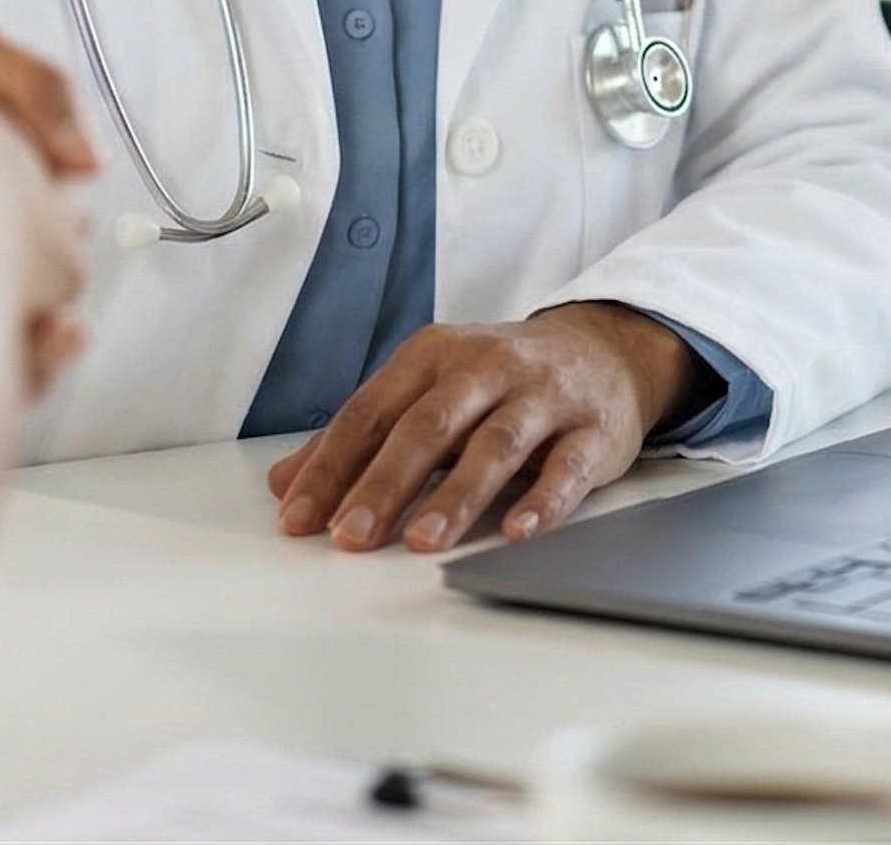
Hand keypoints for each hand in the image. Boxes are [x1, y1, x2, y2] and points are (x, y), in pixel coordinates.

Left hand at [263, 303, 704, 554]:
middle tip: (350, 535)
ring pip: (495, 444)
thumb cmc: (501, 379)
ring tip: (423, 540)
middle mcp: (485, 367)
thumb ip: (361, 437)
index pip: (370, 412)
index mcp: (433, 356)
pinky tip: (516, 530)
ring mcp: (543, 395)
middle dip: (384, 482)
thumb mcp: (427, 391)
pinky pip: (566, 467)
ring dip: (457, 494)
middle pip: (428, 426)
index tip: (299, 517)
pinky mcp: (592, 429)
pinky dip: (542, 499)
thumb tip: (285, 483)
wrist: (604, 349)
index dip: (331, 466)